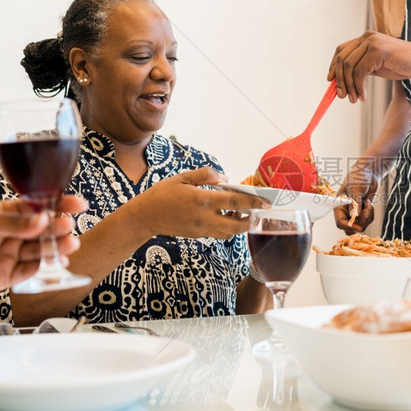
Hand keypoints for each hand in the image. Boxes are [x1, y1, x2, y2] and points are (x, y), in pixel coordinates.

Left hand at [0, 195, 85, 300]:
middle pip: (45, 230)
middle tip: (69, 227)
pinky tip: (56, 263)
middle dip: (60, 228)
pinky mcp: (9, 275)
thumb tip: (42, 219)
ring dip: (57, 248)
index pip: (39, 207)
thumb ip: (13, 223)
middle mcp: (14, 233)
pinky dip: (46, 268)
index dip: (59, 205)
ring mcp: (12, 254)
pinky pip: (33, 271)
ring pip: (42, 250)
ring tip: (69, 245)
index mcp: (8, 213)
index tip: (77, 204)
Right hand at [134, 167, 268, 239]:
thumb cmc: (163, 194)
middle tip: (257, 212)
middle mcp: (205, 217)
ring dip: (239, 224)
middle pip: (238, 225)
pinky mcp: (198, 235)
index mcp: (203, 200)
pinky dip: (226, 227)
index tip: (266, 203)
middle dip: (251, 220)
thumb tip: (225, 179)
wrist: (145, 216)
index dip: (254, 202)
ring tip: (239, 211)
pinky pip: (218, 233)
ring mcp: (202, 229)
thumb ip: (206, 175)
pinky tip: (224, 215)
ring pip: (229, 232)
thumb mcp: (183, 177)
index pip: (236, 201)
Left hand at [327, 30, 410, 102]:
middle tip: (342, 96)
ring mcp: (372, 42)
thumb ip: (361, 69)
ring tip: (355, 98)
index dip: (333, 66)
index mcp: (365, 39)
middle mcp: (366, 37)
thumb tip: (342, 82)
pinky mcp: (378, 50)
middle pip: (341, 58)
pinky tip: (364, 96)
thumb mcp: (376, 66)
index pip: (341, 51)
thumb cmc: (401, 64)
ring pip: (348, 66)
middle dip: (339, 80)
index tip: (331, 82)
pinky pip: (359, 71)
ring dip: (349, 86)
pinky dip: (359, 86)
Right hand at [334, 161, 379, 233]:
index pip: (340, 222)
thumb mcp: (355, 189)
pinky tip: (369, 204)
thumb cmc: (358, 177)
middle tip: (367, 214)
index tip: (358, 226)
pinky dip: (370, 214)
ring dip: (367, 217)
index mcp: (339, 205)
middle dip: (360, 224)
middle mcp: (345, 211)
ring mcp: (355, 212)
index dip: (348, 226)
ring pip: (360, 225)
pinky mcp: (363, 212)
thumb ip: (355, 203)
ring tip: (368, 204)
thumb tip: (355, 216)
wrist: (369, 172)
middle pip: (350, 227)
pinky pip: (367, 220)